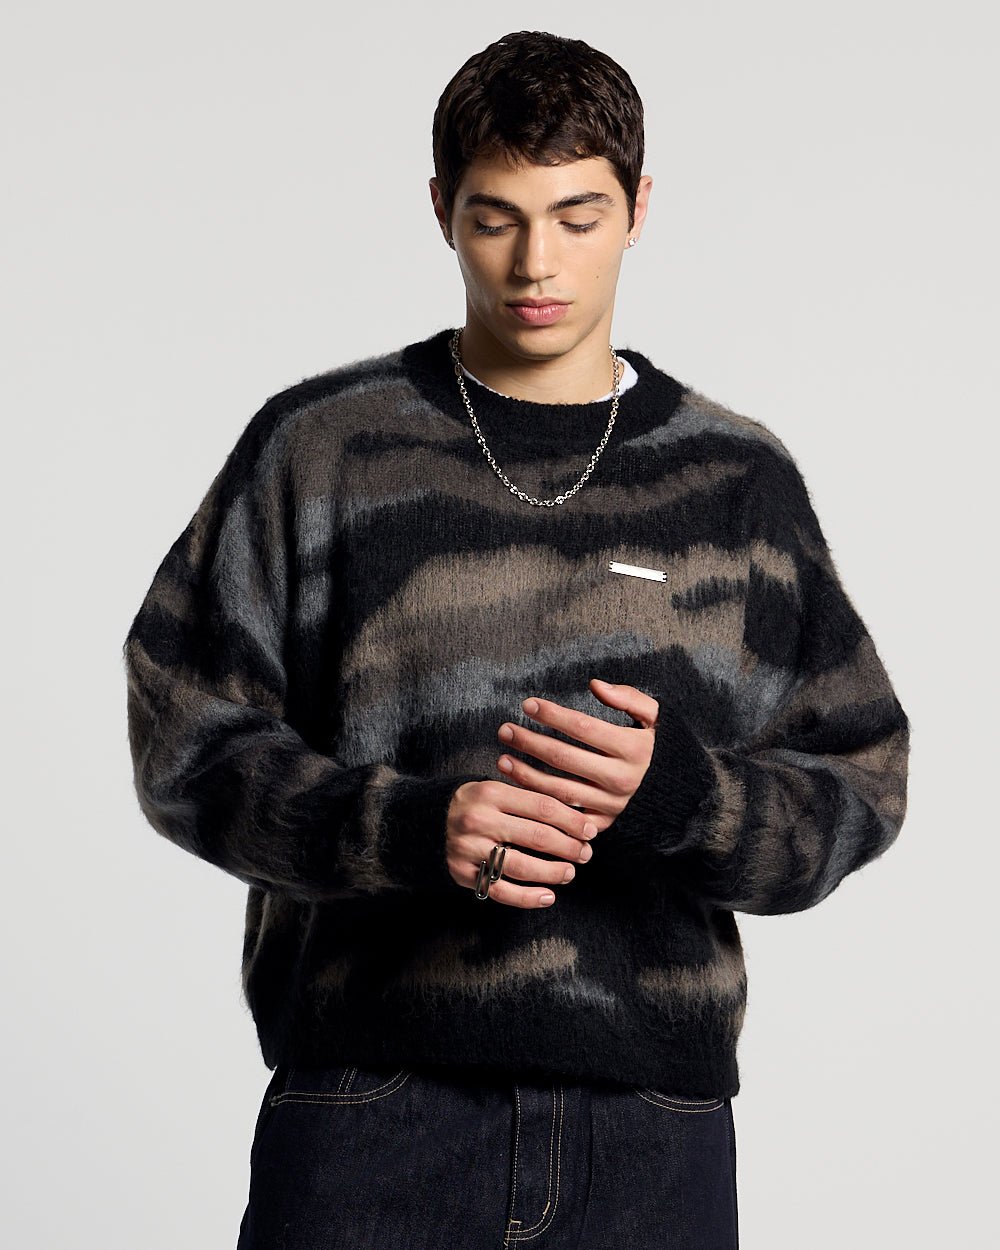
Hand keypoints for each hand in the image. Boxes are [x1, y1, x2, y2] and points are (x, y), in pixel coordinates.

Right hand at [445, 779, 596, 908]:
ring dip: (553, 872)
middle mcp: (479, 820)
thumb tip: (575, 815)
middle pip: (537, 836)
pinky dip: (528, 897)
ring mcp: (469, 849)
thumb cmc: (471, 804)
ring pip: (522, 866)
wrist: (422, 821)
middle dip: (568, 847)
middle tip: (586, 853)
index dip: (571, 820)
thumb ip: (526, 798)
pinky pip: (501, 891)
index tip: (591, 829)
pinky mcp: (463, 874)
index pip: (542, 806)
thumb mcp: (492, 789)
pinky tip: (548, 896)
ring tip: (569, 873)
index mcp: (491, 793)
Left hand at [495, 679, 658, 832]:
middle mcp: (622, 779)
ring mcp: (611, 805)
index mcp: (633, 749)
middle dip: (530, 742)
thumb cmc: (647, 743)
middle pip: (565, 759)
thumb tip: (595, 685)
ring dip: (525, 774)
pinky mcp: (601, 823)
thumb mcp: (651, 715)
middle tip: (504, 730)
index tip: (527, 704)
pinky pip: (562, 814)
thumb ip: (628, 696)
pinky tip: (517, 785)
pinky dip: (538, 800)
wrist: (667, 789)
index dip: (552, 715)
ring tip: (502, 758)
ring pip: (559, 790)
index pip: (583, 728)